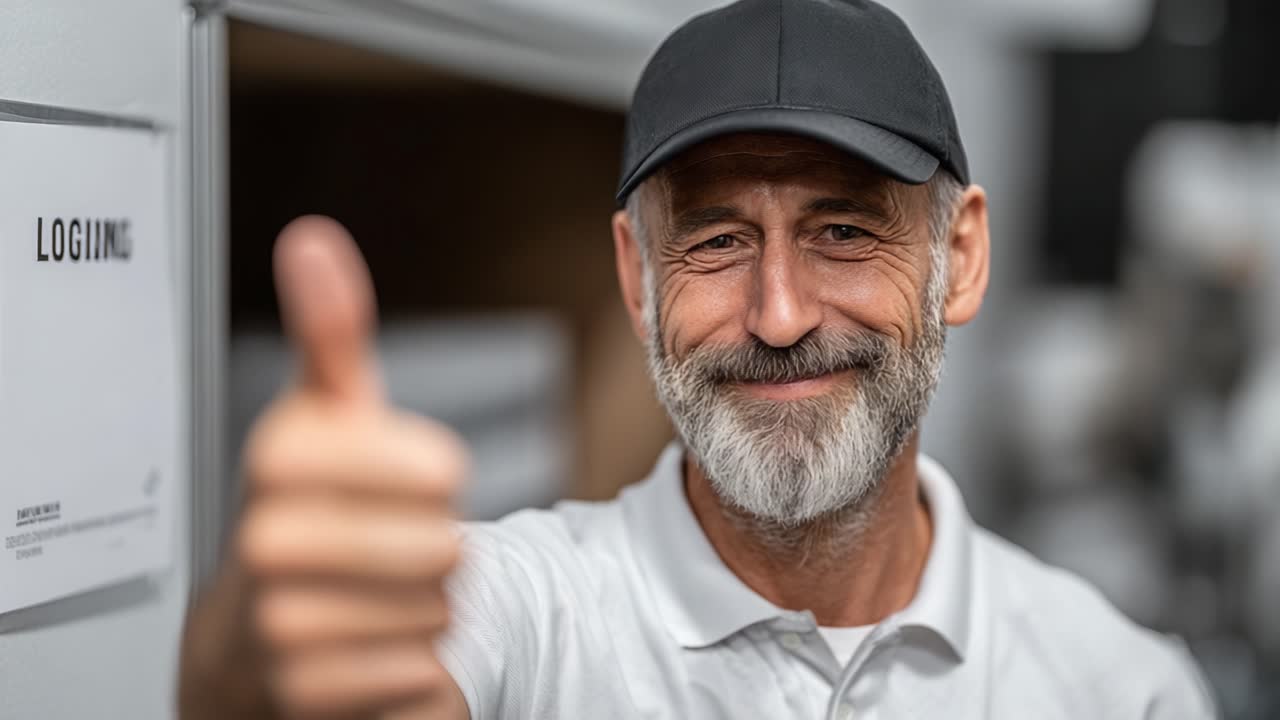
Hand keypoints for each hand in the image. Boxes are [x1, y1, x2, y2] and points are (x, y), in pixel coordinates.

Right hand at [180, 216, 468, 718]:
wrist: (251, 640)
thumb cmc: (307, 512)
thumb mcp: (325, 419)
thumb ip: (331, 336)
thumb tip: (313, 242)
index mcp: (280, 458)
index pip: (433, 468)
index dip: (439, 477)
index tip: (420, 476)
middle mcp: (266, 540)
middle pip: (443, 546)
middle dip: (439, 550)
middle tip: (397, 546)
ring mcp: (280, 622)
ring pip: (438, 612)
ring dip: (431, 608)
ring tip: (381, 595)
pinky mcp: (304, 694)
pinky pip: (422, 672)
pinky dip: (419, 663)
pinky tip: (375, 645)